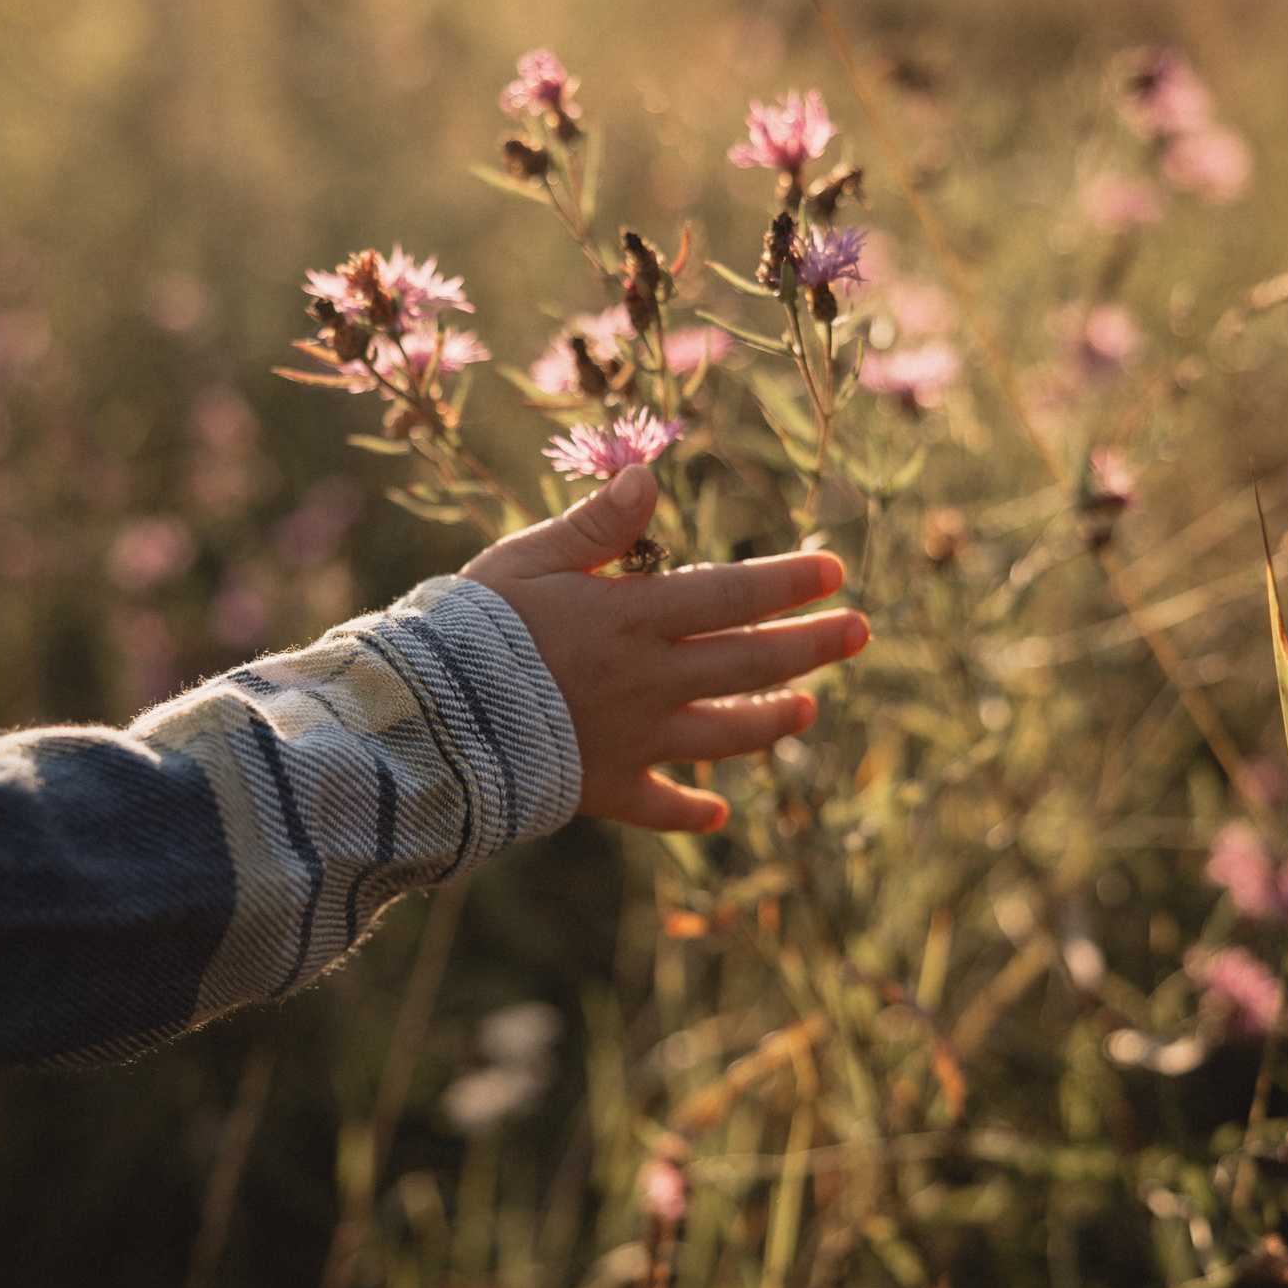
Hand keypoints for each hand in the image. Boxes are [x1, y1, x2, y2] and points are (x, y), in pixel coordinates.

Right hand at [461, 466, 867, 832]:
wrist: (426, 721)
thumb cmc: (467, 627)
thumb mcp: (528, 557)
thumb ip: (595, 524)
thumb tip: (650, 475)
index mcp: (633, 617)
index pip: (732, 595)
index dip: (788, 583)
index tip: (837, 572)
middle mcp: (649, 680)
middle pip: (749, 664)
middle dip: (812, 647)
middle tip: (860, 632)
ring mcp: (633, 739)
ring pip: (724, 734)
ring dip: (772, 723)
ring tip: (809, 711)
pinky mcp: (603, 788)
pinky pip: (659, 806)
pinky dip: (691, 811)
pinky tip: (718, 812)